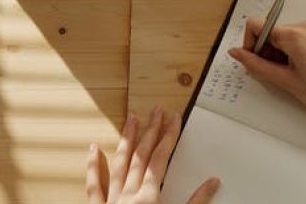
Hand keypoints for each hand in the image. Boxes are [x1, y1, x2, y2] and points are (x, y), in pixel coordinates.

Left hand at [86, 106, 220, 203]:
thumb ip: (196, 203)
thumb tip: (213, 182)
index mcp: (149, 197)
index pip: (161, 158)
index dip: (169, 136)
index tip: (174, 118)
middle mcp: (128, 195)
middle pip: (141, 155)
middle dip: (151, 131)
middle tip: (157, 110)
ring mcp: (111, 202)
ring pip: (118, 164)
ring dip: (126, 140)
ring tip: (130, 119)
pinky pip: (93, 186)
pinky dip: (92, 166)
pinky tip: (93, 149)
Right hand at [227, 20, 305, 152]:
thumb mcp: (285, 82)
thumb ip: (257, 65)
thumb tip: (237, 54)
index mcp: (295, 35)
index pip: (256, 24)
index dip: (250, 44)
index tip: (253, 62)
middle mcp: (304, 27)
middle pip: (268, 30)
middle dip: (263, 51)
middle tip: (273, 75)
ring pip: (279, 36)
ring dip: (275, 54)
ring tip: (287, 76)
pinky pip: (292, 40)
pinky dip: (286, 54)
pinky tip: (295, 72)